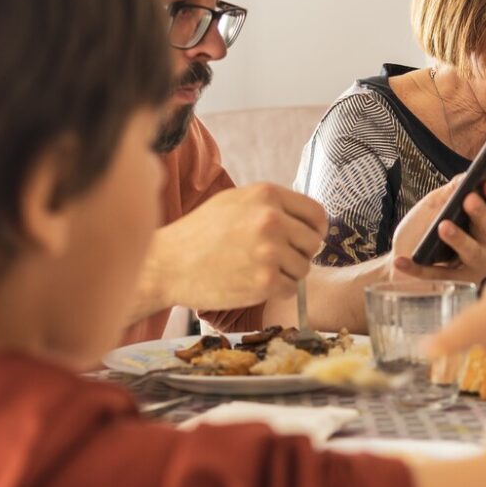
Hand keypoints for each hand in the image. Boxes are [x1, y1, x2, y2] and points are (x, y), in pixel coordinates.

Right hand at [141, 183, 327, 312]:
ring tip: (256, 269)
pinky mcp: (265, 281)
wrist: (168, 264)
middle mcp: (272, 219)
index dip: (314, 230)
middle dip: (299, 254)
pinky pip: (291, 289)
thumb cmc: (200, 233)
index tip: (305, 240)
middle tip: (275, 259)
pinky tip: (252, 283)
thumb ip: (271, 206)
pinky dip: (276, 291)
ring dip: (286, 274)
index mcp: (267, 195)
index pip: (316, 214)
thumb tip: (307, 220)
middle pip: (313, 243)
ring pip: (303, 268)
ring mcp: (270, 251)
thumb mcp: (234, 202)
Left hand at [391, 176, 485, 283]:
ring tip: (443, 227)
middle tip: (469, 199)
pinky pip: (440, 275)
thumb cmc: (422, 230)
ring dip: (459, 239)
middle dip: (481, 213)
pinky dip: (419, 268)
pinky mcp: (459, 284)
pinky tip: (401, 261)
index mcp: (485, 218)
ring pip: (474, 253)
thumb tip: (466, 178)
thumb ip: (450, 191)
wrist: (401, 256)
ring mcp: (476, 265)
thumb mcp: (433, 205)